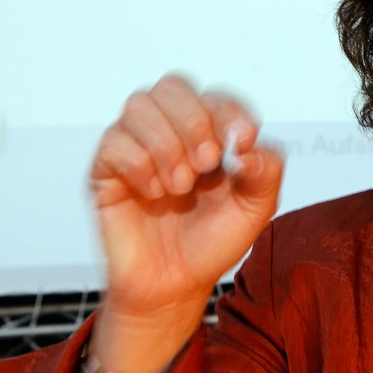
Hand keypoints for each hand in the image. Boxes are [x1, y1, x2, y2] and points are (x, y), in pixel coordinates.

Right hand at [89, 75, 283, 317]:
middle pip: (173, 86)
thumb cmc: (211, 243)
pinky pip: (113, 142)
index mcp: (207, 133)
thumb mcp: (255, 210)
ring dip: (166, 144)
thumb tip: (248, 147)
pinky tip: (153, 193)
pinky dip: (138, 165)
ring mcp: (135, 147)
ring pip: (139, 105)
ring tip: (179, 186)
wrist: (175, 286)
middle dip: (194, 122)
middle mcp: (168, 132)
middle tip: (206, 164)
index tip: (243, 141)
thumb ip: (266, 172)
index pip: (213, 96)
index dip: (230, 111)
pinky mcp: (106, 171)